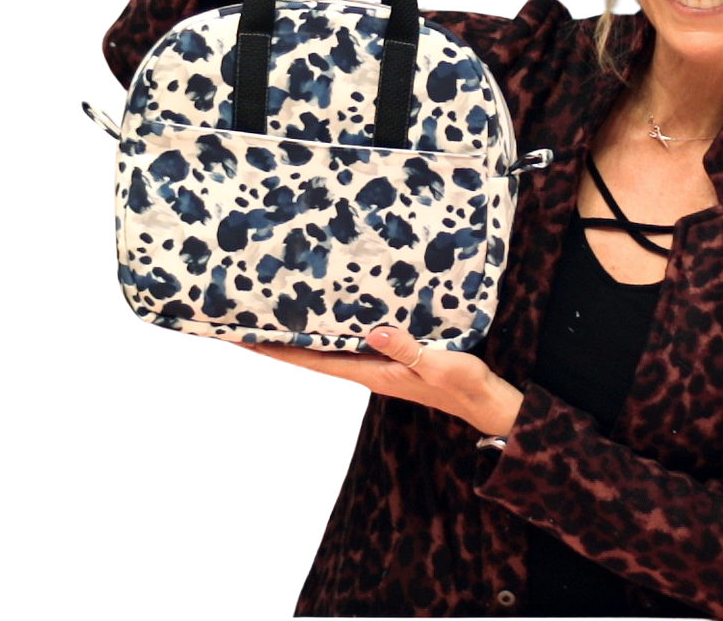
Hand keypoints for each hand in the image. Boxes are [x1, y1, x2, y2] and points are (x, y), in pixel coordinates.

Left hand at [237, 326, 523, 437]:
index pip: (315, 362)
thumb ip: (407, 349)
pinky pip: (348, 346)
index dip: (280, 352)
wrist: (482, 400)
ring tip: (271, 321)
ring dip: (298, 340)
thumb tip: (373, 332)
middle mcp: (366, 370)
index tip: (246, 342)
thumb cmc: (462, 384)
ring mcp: (376, 366)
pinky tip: (324, 321)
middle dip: (277, 345)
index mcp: (372, 373)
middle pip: (311, 358)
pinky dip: (327, 335)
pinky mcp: (388, 358)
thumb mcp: (439, 365)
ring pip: (327, 352)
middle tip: (241, 327)